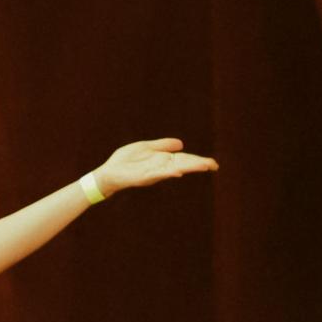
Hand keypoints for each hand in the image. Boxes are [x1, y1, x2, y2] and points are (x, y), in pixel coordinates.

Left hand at [91, 138, 218, 194]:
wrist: (108, 173)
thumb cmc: (125, 161)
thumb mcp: (146, 148)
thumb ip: (162, 146)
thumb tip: (181, 144)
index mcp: (162, 160)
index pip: (184, 160)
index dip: (198, 161)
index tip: (213, 164)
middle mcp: (160, 168)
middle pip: (183, 165)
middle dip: (197, 165)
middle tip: (213, 165)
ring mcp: (152, 173)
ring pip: (173, 169)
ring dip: (187, 168)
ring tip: (202, 166)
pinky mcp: (142, 177)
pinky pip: (156, 174)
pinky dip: (166, 173)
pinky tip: (176, 172)